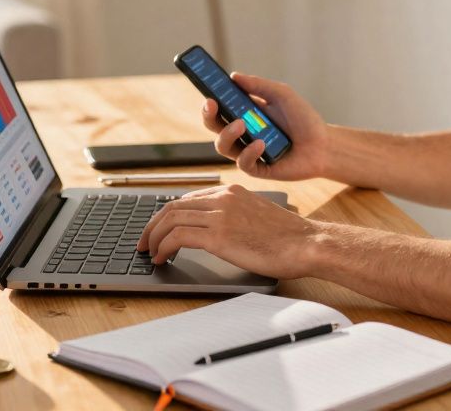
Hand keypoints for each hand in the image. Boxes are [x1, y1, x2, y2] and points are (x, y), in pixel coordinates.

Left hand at [136, 184, 321, 278]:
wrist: (307, 243)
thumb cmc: (289, 237)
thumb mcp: (258, 217)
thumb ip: (235, 217)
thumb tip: (214, 233)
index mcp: (232, 191)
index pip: (188, 198)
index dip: (168, 215)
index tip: (160, 229)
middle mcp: (223, 198)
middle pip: (173, 206)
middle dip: (152, 225)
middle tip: (144, 242)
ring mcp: (220, 215)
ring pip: (170, 219)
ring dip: (154, 237)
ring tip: (150, 253)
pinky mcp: (219, 235)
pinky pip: (178, 237)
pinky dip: (164, 247)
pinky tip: (163, 258)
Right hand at [203, 72, 330, 181]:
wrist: (323, 145)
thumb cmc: (304, 119)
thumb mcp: (282, 95)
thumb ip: (259, 85)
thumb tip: (234, 76)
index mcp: (245, 114)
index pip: (220, 108)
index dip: (210, 101)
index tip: (207, 92)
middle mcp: (243, 133)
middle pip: (214, 126)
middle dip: (208, 116)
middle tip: (212, 105)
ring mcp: (248, 151)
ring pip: (223, 146)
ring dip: (227, 133)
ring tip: (241, 125)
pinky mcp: (257, 168)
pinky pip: (243, 163)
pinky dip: (249, 152)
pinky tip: (261, 144)